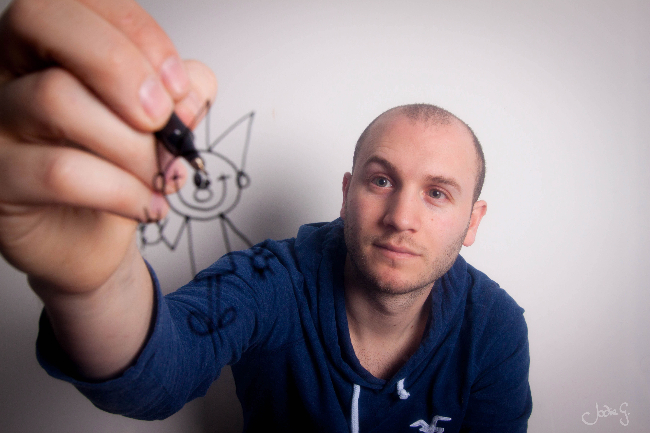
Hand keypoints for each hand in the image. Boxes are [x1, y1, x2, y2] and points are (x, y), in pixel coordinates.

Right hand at [0, 0, 216, 293]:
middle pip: (44, 23)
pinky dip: (123, 191)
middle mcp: (12, 71)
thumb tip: (188, 87)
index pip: (81, 1)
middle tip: (159, 119)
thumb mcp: (162, 124)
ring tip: (159, 177)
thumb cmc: (119, 170)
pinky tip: (147, 205)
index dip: (139, 35)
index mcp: (53, 46)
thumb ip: (182, 92)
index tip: (177, 87)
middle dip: (120, 67)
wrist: (93, 238)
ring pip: (57, 99)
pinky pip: (61, 172)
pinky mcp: (0, 177)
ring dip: (132, 147)